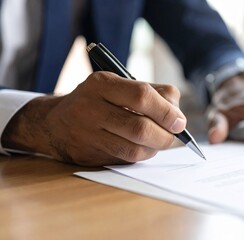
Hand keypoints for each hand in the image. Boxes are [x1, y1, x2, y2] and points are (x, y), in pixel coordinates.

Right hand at [2, 72, 186, 165]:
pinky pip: (124, 159)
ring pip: (134, 148)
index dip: (166, 111)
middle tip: (173, 136)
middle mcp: (91, 107)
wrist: (55, 123)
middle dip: (165, 136)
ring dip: (154, 148)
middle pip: (140, 127)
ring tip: (158, 141)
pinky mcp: (87, 154)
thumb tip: (178, 117)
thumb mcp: (118, 85)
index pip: (142, 96)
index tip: (179, 122)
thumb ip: (151, 94)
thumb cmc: (97, 101)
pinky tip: (142, 148)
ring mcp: (87, 133)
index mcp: (102, 83)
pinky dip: (141, 155)